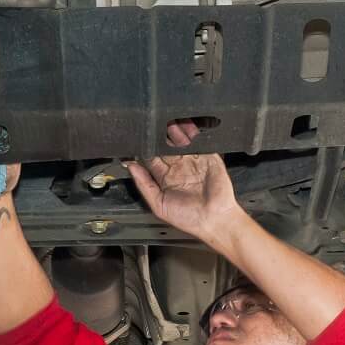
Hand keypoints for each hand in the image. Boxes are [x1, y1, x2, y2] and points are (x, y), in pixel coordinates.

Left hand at [126, 121, 241, 242]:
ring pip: (181, 141)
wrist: (214, 220)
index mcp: (165, 178)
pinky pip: (199, 142)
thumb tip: (130, 167)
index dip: (145, 150)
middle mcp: (178, 169)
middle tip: (154, 127)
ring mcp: (193, 162)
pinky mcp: (208, 158)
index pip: (152, 159)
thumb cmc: (188, 218)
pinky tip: (186, 127)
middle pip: (166, 147)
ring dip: (175, 131)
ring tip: (168, 123)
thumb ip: (144, 184)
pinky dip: (193, 134)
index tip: (140, 141)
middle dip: (160, 136)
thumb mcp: (158, 205)